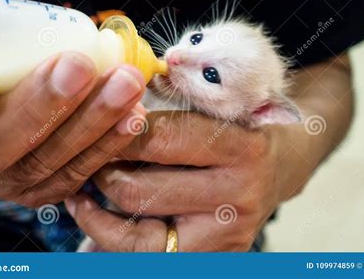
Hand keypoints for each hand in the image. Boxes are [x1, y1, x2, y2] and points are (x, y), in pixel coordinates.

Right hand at [0, 0, 146, 206]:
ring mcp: (9, 180)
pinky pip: (78, 171)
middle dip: (43, 105)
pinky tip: (134, 113)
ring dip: (91, 121)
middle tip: (79, 65)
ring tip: (126, 83)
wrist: (6, 112)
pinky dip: (109, 143)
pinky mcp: (47, 186)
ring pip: (47, 161)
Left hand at [65, 111, 284, 251]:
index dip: (118, 130)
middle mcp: (238, 197)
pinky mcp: (215, 258)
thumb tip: (113, 106)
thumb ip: (172, 104)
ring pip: (138, 236)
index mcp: (242, 149)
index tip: (93, 122)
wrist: (281, 167)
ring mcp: (227, 237)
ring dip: (98, 210)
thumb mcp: (218, 107)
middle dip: (102, 171)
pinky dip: (109, 238)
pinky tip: (91, 214)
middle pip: (142, 191)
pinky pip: (146, 257)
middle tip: (87, 154)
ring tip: (83, 187)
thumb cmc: (240, 131)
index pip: (164, 139)